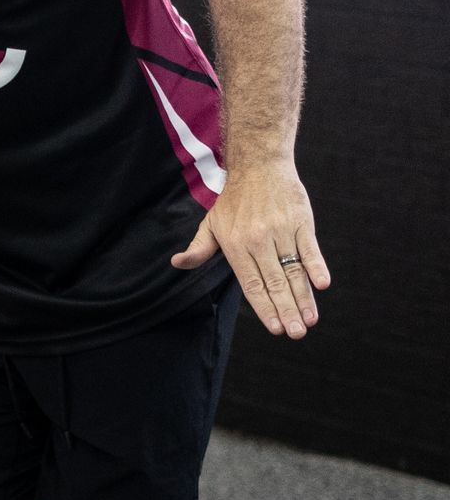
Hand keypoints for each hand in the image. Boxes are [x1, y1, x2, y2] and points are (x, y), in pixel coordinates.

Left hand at [171, 159, 328, 337]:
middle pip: (274, 282)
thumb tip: (178, 263)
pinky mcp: (301, 220)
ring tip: (309, 320)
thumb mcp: (211, 223)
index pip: (252, 284)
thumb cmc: (234, 200)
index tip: (274, 328)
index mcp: (236, 245)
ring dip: (303, 297)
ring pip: (294, 270)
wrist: (259, 165)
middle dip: (286, 310)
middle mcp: (259, 240)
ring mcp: (281, 230)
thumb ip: (199, 248)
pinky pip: (310, 248)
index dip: (264, 308)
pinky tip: (322, 285)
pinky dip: (316, 266)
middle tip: (295, 334)